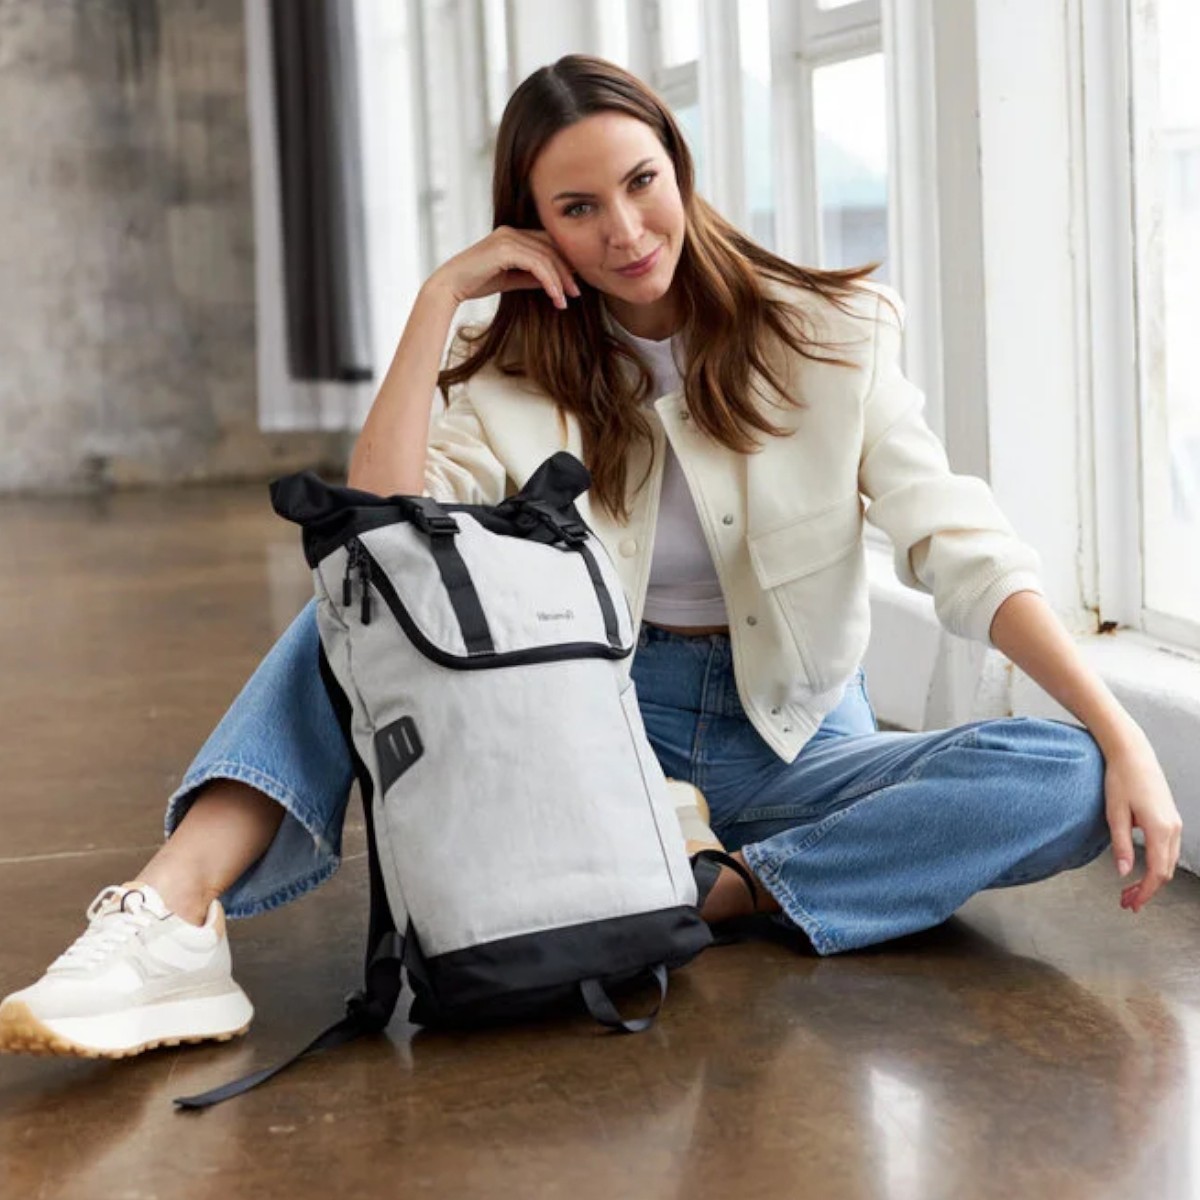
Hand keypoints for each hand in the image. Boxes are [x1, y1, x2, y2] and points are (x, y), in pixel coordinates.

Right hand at [428, 226, 580, 309]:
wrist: (450, 286)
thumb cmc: (476, 282)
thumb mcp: (511, 279)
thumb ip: (531, 276)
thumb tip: (555, 282)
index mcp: (512, 235)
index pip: (546, 244)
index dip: (564, 262)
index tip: (573, 284)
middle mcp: (511, 231)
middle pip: (550, 248)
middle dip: (567, 271)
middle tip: (576, 294)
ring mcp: (507, 238)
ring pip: (546, 257)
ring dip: (560, 280)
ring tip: (565, 301)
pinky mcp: (504, 249)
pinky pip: (537, 264)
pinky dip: (549, 281)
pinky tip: (555, 297)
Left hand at [1103, 732, 1182, 912]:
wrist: (1132, 754)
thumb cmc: (1120, 780)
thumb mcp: (1114, 814)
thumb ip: (1120, 845)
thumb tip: (1124, 873)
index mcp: (1160, 829)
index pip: (1157, 872)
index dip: (1145, 892)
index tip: (1131, 903)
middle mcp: (1173, 828)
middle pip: (1165, 871)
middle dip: (1148, 890)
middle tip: (1126, 902)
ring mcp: (1175, 823)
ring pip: (1168, 862)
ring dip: (1153, 879)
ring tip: (1130, 890)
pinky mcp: (1171, 818)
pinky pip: (1168, 849)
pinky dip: (1157, 864)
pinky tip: (1141, 869)